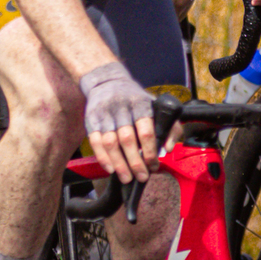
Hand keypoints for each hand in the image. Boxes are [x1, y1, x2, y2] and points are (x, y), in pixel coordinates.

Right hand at [79, 57, 156, 182]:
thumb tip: (167, 149)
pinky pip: (95, 141)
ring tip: (126, 178)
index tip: (154, 165)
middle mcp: (120, 109)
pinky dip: (102, 157)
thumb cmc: (135, 99)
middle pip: (127, 139)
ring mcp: (104, 114)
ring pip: (110, 142)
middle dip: (135, 162)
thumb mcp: (156, 106)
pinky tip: (110, 168)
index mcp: (140, 105)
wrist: (106, 81)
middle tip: (142, 177)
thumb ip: (169, 127)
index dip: (150, 152)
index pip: (146, 131)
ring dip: (119, 164)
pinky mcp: (91, 120)